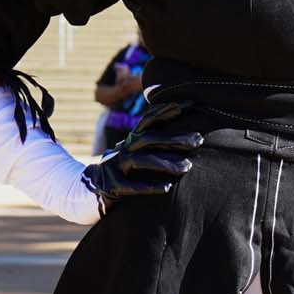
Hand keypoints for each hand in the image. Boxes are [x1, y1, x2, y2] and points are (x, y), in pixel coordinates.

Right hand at [83, 102, 202, 211]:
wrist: (94, 188)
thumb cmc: (127, 169)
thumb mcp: (138, 151)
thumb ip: (155, 139)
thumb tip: (183, 127)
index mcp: (133, 139)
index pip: (150, 120)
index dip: (167, 110)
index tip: (189, 105)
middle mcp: (125, 149)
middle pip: (150, 139)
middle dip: (175, 138)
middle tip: (198, 140)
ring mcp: (117, 166)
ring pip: (142, 161)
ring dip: (166, 163)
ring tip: (187, 167)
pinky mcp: (114, 185)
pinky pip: (133, 186)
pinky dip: (150, 186)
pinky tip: (167, 188)